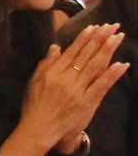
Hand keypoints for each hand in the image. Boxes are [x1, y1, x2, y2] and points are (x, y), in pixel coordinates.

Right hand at [22, 24, 128, 149]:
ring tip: (118, 38)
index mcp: (52, 73)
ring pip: (95, 67)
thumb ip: (45, 64)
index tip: (95, 27)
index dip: (84, 38)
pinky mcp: (87, 102)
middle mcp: (66, 79)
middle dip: (100, 39)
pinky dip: (112, 75)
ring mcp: (78, 91)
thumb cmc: (34, 105)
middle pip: (86, 56)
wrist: (39, 129)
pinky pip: (102, 86)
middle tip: (111, 26)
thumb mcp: (33, 82)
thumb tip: (55, 47)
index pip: (72, 52)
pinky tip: (121, 65)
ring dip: (108, 51)